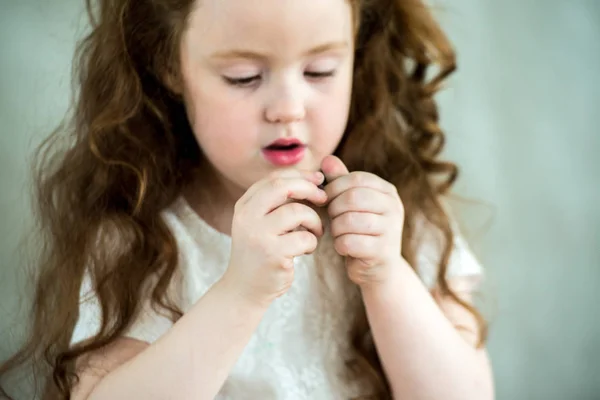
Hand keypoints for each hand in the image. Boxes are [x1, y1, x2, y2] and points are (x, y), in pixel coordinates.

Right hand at [222, 169, 326, 306]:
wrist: (244, 289)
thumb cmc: (261, 251)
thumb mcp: (260, 222)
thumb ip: (278, 202)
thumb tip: (314, 178)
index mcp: (245, 205)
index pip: (274, 178)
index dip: (300, 175)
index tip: (318, 180)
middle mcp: (248, 217)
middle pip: (283, 187)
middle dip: (309, 188)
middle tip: (323, 198)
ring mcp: (259, 236)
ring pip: (297, 212)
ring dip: (314, 220)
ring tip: (315, 231)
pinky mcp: (273, 255)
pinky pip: (304, 238)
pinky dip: (312, 242)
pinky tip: (306, 249)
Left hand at [321, 155, 404, 287]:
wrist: (377, 268)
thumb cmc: (361, 230)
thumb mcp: (352, 203)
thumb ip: (341, 181)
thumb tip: (326, 158)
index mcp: (387, 191)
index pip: (355, 179)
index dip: (334, 188)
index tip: (327, 199)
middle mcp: (394, 208)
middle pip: (352, 198)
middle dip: (334, 208)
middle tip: (333, 218)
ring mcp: (391, 230)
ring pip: (349, 221)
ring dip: (336, 228)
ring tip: (339, 232)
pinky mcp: (382, 252)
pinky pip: (349, 242)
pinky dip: (340, 245)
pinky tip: (344, 247)